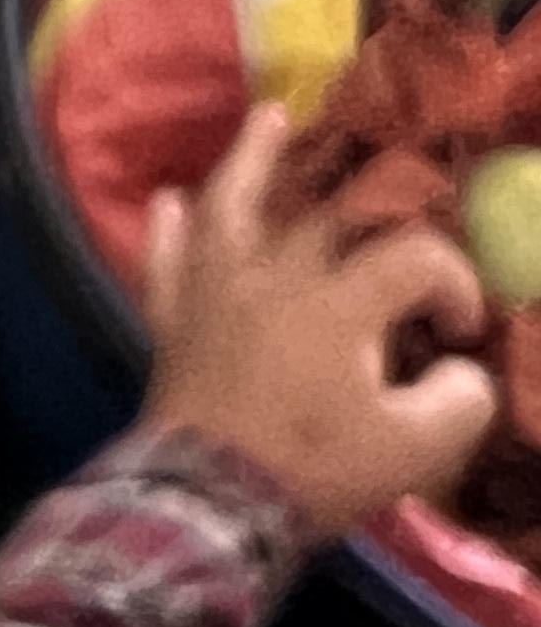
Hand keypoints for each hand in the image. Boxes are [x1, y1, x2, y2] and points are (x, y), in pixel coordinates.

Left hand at [142, 101, 497, 535]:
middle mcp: (274, 280)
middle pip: (329, 216)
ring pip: (232, 210)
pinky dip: (167, 231)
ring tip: (268, 118)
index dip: (454, 286)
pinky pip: (166, 264)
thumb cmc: (311, 473)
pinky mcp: (173, 326)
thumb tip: (456, 370)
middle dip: (377, 206)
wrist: (206, 508)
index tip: (457, 335)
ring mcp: (215, 297)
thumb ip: (460, 398)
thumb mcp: (418, 447)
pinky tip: (168, 200)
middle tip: (402, 194)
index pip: (416, 259)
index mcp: (340, 302)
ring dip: (251, 161)